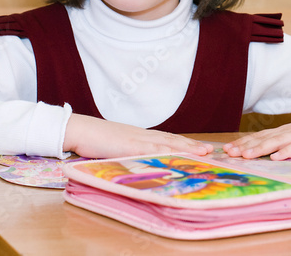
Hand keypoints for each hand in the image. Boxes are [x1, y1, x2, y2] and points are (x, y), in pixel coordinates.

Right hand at [63, 113, 213, 158]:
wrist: (80, 129)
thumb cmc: (95, 139)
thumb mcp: (117, 146)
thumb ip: (130, 151)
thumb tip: (139, 161)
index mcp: (140, 136)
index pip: (167, 139)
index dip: (184, 144)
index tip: (199, 148)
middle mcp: (142, 135)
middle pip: (172, 139)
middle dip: (191, 145)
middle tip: (210, 150)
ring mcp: (137, 139)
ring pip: (167, 143)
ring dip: (186, 147)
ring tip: (203, 152)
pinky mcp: (129, 145)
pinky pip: (151, 150)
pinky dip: (166, 154)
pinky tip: (177, 157)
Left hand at [223, 110, 290, 160]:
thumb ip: (281, 145)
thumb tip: (263, 153)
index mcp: (282, 133)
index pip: (258, 138)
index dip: (242, 143)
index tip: (226, 150)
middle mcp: (287, 133)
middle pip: (262, 139)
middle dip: (244, 146)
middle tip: (228, 153)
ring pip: (276, 142)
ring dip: (260, 148)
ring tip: (245, 155)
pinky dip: (287, 152)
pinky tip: (277, 157)